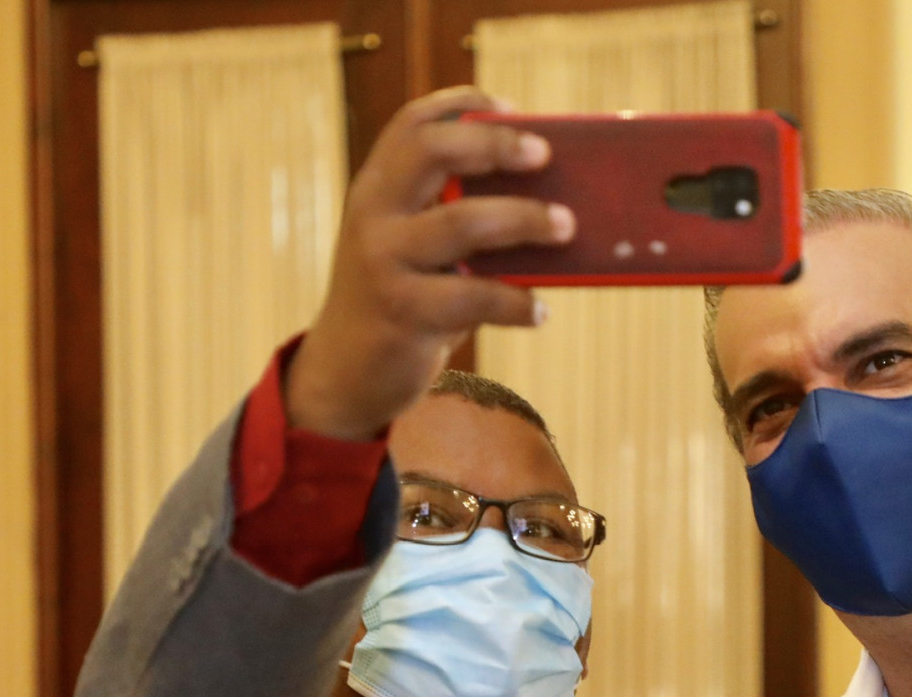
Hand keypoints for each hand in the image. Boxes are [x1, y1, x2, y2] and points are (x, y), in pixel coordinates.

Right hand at [284, 86, 573, 438]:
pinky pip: (474, 297)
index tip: (510, 107)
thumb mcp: (413, 248)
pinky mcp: (403, 313)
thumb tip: (554, 204)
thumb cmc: (402, 301)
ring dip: (525, 218)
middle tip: (545, 154)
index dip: (462, 106)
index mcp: (377, 189)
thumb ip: (457, 219)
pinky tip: (540, 310)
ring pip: (463, 222)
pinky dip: (516, 302)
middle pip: (432, 151)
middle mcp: (373, 215)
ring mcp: (384, 261)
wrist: (345, 374)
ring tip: (566, 226)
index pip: (413, 125)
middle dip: (495, 145)